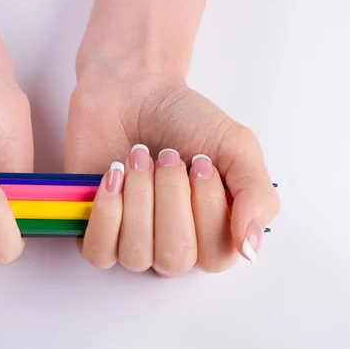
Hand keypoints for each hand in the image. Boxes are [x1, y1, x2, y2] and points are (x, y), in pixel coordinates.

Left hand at [65, 67, 278, 275]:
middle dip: (170, 197)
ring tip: (139, 157)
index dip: (207, 209)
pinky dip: (107, 212)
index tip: (200, 162)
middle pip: (174, 258)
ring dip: (139, 197)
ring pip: (136, 255)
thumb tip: (250, 248)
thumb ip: (257, 197)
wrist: (134, 90)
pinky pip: (98, 251)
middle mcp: (172, 245)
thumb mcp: (237, 148)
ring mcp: (130, 241)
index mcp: (212, 233)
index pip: (215, 257)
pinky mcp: (92, 230)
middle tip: (167, 155)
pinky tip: (113, 176)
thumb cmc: (185, 120)